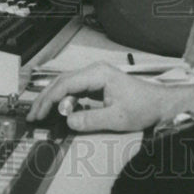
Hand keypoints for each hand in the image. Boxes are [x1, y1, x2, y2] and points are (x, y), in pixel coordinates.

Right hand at [27, 62, 183, 132]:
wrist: (160, 104)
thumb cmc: (144, 107)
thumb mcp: (117, 118)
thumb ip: (91, 120)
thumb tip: (69, 121)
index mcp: (98, 74)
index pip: (65, 84)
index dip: (50, 99)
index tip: (39, 113)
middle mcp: (94, 71)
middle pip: (62, 82)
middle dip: (45, 98)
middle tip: (33, 115)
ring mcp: (95, 77)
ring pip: (66, 84)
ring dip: (52, 98)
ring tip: (40, 113)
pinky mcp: (97, 84)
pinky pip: (74, 89)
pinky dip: (62, 99)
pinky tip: (56, 110)